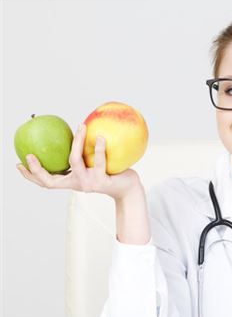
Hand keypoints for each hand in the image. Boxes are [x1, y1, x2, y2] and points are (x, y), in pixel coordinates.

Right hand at [16, 123, 141, 199]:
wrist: (128, 189)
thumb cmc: (109, 174)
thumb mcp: (91, 166)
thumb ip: (81, 156)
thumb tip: (73, 130)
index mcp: (71, 181)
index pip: (46, 181)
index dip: (31, 175)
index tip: (19, 164)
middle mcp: (77, 184)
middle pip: (51, 180)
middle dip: (37, 170)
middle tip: (31, 154)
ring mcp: (89, 184)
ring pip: (74, 162)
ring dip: (76, 143)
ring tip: (80, 127)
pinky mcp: (102, 181)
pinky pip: (98, 162)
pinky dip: (98, 148)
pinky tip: (99, 137)